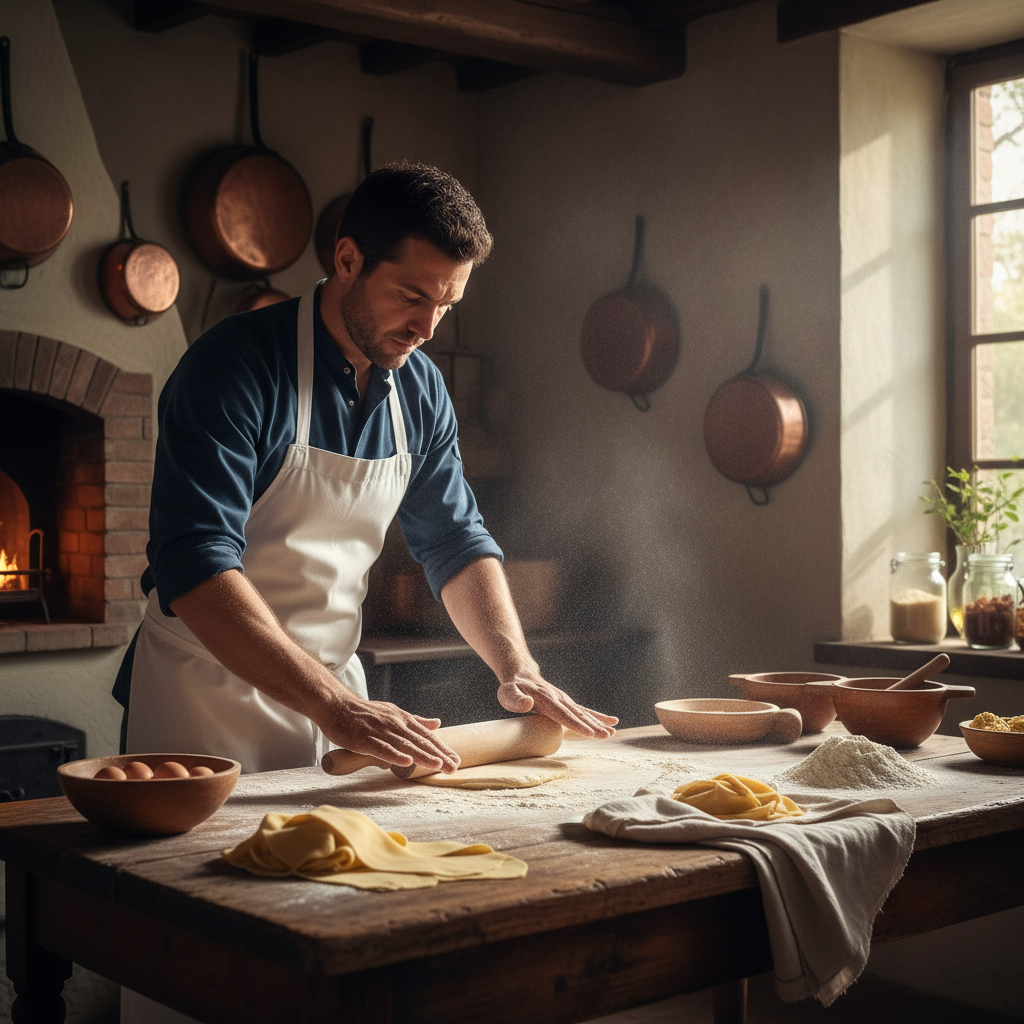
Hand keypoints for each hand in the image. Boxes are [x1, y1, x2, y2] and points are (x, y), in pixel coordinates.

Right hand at [321, 694, 460, 772]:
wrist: (336, 705)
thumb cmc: (365, 713)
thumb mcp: (393, 713)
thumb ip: (415, 720)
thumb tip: (437, 723)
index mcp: (402, 719)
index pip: (426, 736)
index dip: (441, 748)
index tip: (455, 760)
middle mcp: (394, 723)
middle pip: (419, 741)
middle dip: (438, 755)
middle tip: (453, 767)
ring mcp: (379, 730)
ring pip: (404, 745)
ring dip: (422, 755)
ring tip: (437, 765)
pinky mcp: (364, 739)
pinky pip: (381, 748)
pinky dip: (394, 755)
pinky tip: (406, 762)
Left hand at [497, 673, 616, 737]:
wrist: (521, 673)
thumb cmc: (512, 687)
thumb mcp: (507, 693)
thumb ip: (515, 700)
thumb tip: (528, 703)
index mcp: (546, 699)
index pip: (563, 713)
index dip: (576, 723)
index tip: (589, 732)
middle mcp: (559, 698)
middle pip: (578, 714)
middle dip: (593, 726)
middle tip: (607, 736)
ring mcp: (565, 700)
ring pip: (584, 713)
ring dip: (598, 723)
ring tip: (613, 733)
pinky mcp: (567, 703)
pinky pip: (584, 710)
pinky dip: (598, 716)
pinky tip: (612, 722)